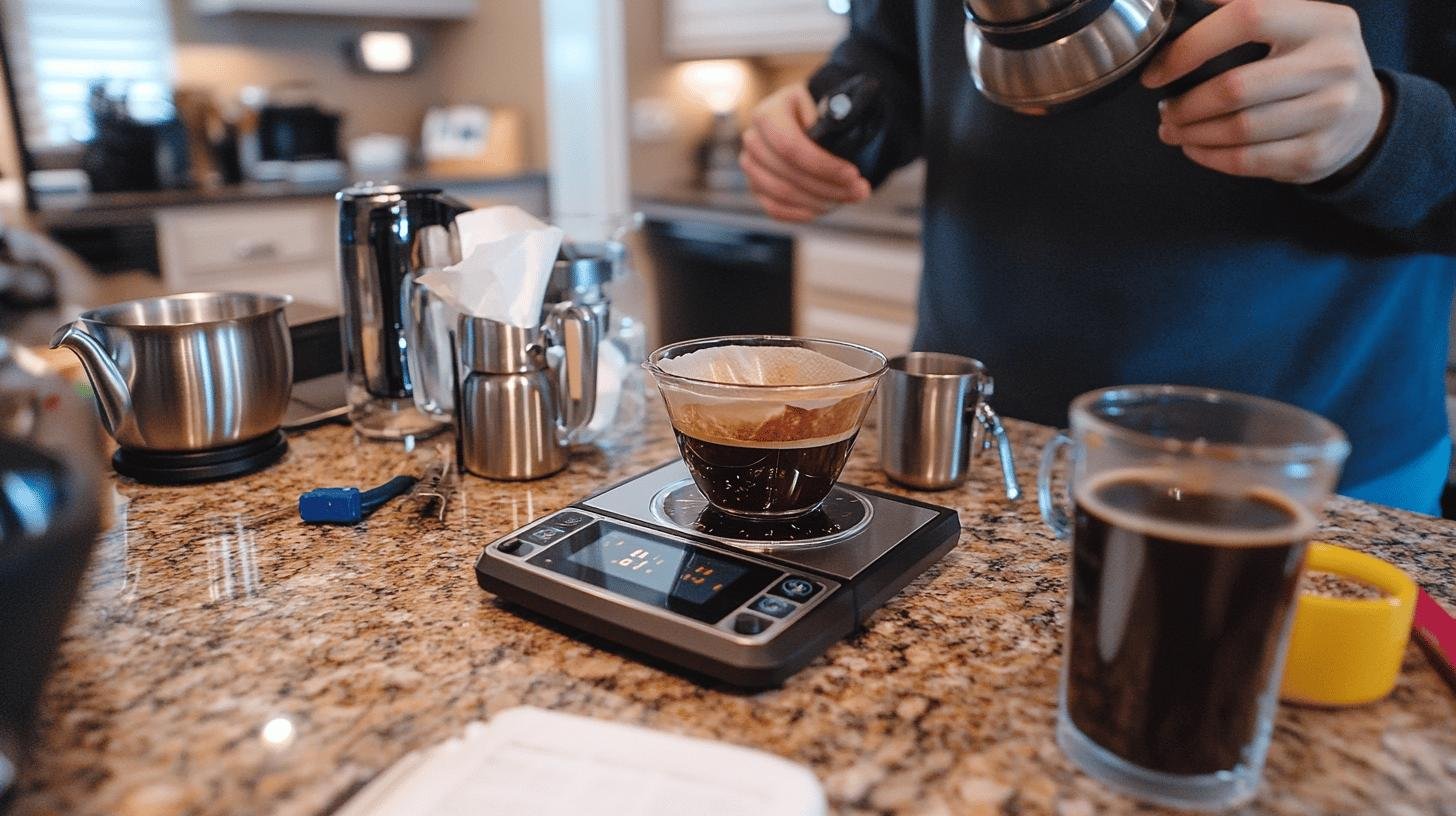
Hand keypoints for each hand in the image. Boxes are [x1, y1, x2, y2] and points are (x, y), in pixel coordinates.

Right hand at [740, 83, 871, 221]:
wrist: (803, 120)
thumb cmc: (819, 114)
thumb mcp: (826, 106)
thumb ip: (830, 118)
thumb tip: (835, 128)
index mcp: (767, 114)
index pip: (791, 147)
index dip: (823, 165)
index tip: (853, 174)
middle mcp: (753, 140)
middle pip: (789, 174)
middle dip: (829, 187)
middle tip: (861, 191)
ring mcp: (751, 166)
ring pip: (783, 194)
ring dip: (820, 201)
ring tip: (848, 197)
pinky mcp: (755, 187)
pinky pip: (774, 208)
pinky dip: (802, 212)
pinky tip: (824, 208)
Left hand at [1142, 0, 1387, 184]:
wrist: (1366, 115)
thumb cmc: (1312, 62)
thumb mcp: (1296, 23)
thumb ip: (1242, 8)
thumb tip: (1174, 7)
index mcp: (1323, 21)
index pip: (1248, 16)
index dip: (1192, 44)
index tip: (1157, 70)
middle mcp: (1334, 64)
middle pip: (1236, 87)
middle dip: (1185, 103)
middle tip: (1164, 108)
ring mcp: (1330, 113)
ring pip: (1238, 130)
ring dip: (1191, 132)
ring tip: (1172, 127)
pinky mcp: (1317, 155)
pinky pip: (1247, 161)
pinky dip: (1209, 156)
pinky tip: (1194, 146)